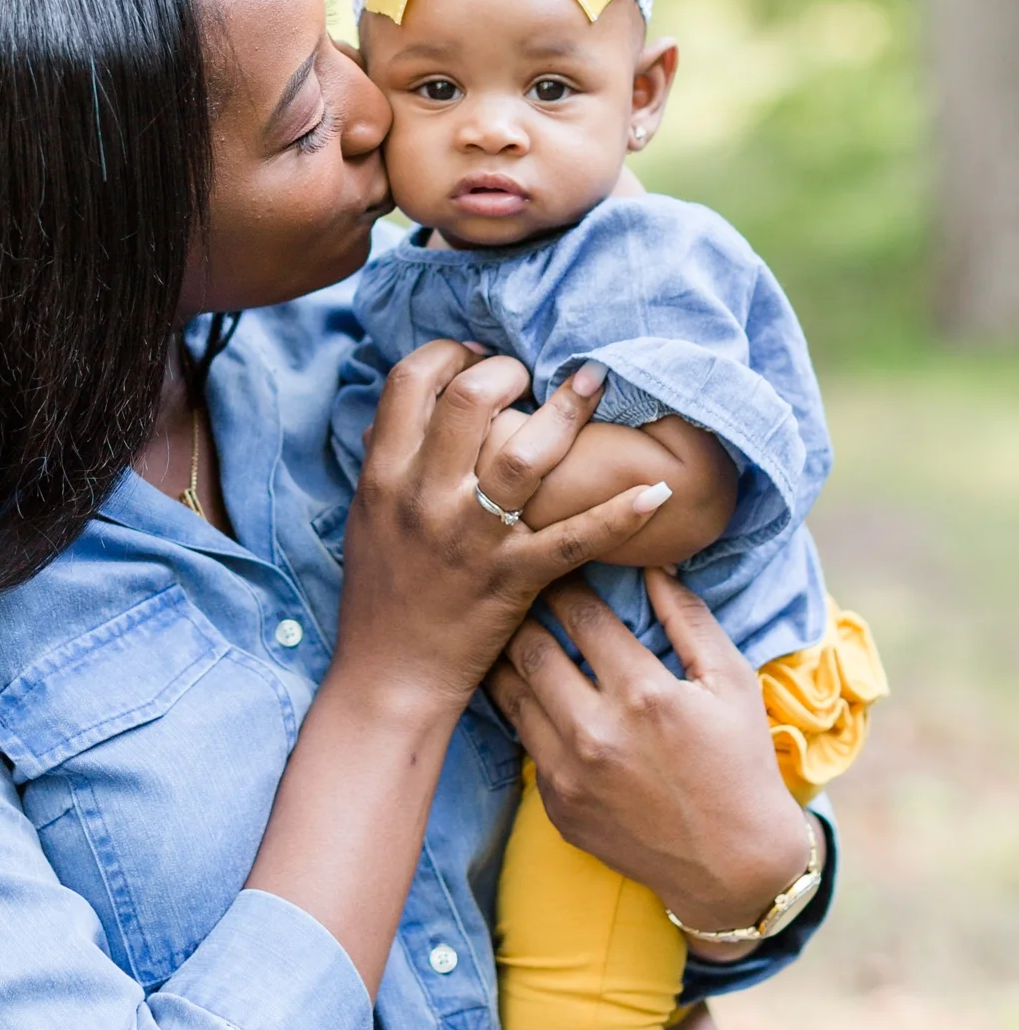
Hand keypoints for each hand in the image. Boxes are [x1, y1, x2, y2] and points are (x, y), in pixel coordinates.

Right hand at [249, 347, 673, 994]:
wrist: (390, 676)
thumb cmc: (382, 593)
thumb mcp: (369, 514)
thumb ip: (393, 457)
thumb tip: (428, 398)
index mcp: (384, 476)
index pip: (411, 380)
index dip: (450, 353)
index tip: (477, 358)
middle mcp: (426, 497)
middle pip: (471, 397)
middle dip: (509, 370)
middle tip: (529, 377)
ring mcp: (473, 537)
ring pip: (526, 451)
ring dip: (567, 408)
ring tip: (591, 385)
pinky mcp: (515, 577)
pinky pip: (576, 535)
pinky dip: (623, 511)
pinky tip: (660, 490)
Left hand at [486, 568, 809, 933]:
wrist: (732, 866)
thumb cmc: (740, 764)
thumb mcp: (732, 683)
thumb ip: (689, 618)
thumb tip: (653, 565)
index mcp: (643, 694)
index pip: (579, 614)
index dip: (563, 582)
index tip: (558, 566)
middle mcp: (595, 732)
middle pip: (529, 649)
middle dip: (523, 614)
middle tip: (521, 594)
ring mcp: (568, 774)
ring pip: (510, 696)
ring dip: (509, 661)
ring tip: (512, 636)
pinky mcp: (555, 806)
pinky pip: (523, 743)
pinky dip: (524, 713)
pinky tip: (531, 695)